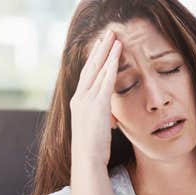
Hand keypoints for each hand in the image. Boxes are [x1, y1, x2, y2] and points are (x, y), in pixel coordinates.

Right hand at [69, 29, 122, 166]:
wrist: (86, 160)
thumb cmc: (92, 150)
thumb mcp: (96, 130)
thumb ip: (102, 119)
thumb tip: (111, 120)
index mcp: (77, 103)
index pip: (86, 76)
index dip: (94, 60)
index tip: (100, 47)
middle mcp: (79, 97)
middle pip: (90, 67)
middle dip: (99, 49)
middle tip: (107, 33)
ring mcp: (87, 100)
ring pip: (98, 68)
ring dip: (107, 51)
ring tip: (115, 36)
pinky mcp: (97, 104)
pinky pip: (106, 78)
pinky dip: (112, 63)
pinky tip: (118, 51)